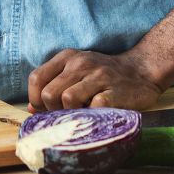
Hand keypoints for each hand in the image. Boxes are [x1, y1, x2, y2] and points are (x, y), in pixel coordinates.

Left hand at [27, 48, 165, 112]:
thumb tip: (32, 109)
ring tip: (82, 114)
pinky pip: (93, 107)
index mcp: (67, 57)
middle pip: (49, 94)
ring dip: (72, 113)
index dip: (36, 99)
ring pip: (67, 99)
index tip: (46, 109)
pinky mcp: (114, 91)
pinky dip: (91, 116)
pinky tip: (97, 115)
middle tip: (66, 114)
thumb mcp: (76, 72)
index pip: (36, 78)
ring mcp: (98, 76)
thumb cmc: (103, 76)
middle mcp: (80, 63)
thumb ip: (53, 85)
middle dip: (53, 111)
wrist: (141, 71)